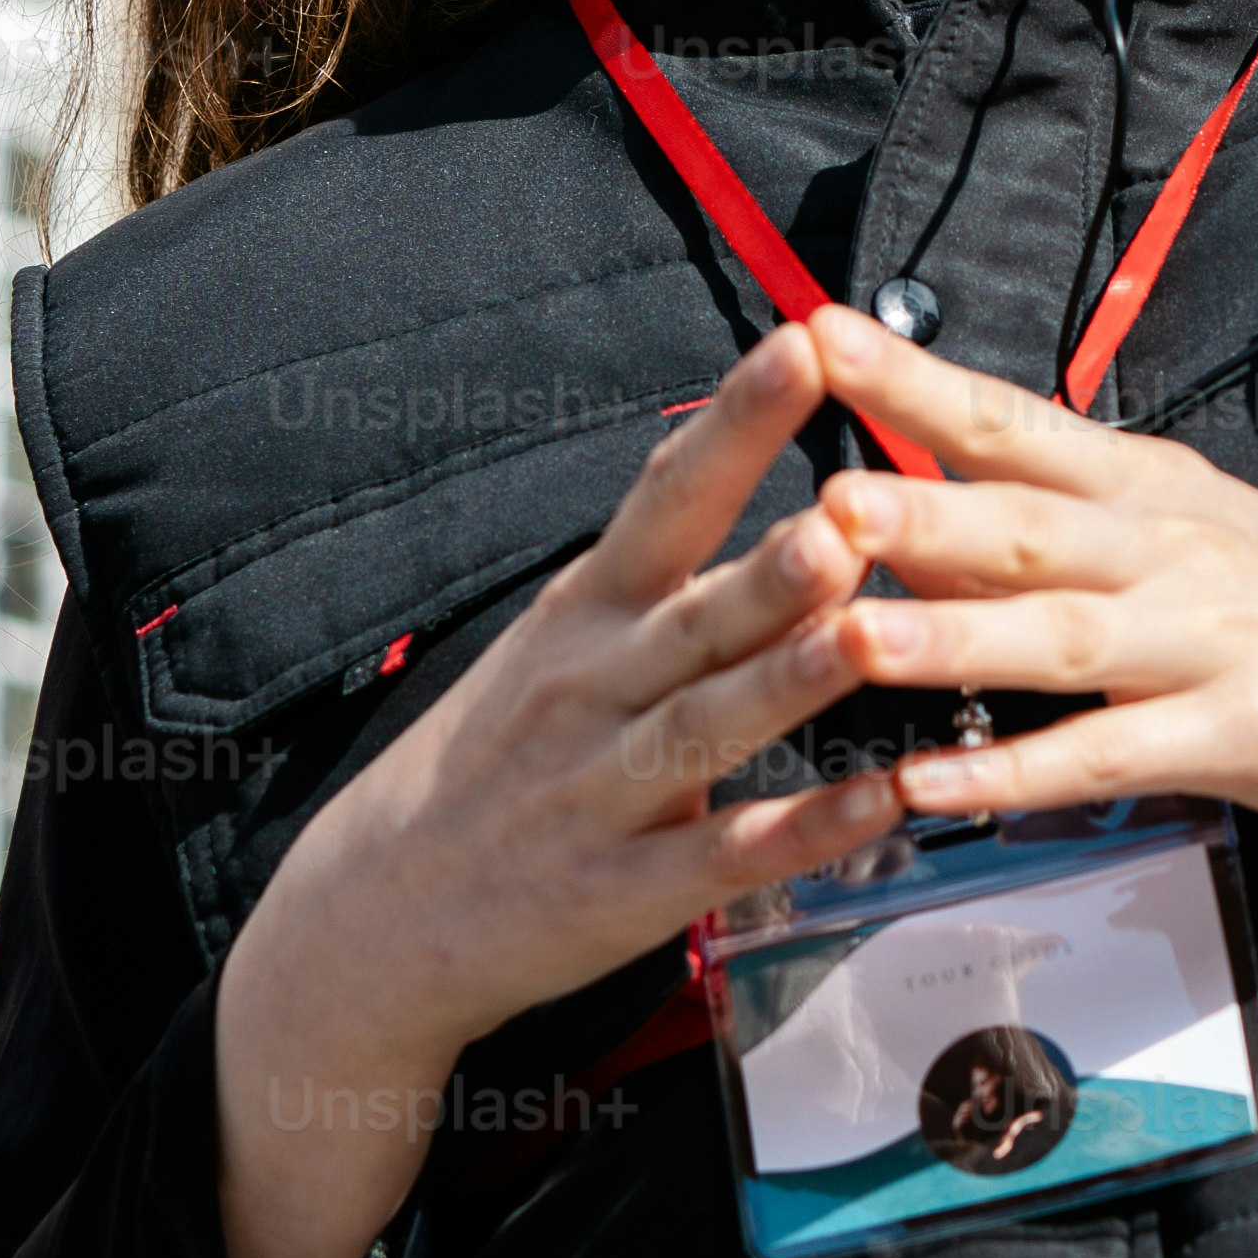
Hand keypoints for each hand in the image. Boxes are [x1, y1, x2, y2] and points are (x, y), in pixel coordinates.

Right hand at [209, 329, 909, 1257]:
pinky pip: (723, 855)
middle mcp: (592, 691)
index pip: (665, 500)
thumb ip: (655, 570)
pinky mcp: (623, 892)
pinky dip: (803, 831)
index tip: (804, 346)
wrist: (376, 912)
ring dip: (787, 684)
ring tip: (865, 636)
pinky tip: (881, 802)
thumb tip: (751, 457)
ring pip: (704, 730)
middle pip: (694, 616)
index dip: (735, 425)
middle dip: (772, 564)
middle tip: (850, 511)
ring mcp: (602, 794)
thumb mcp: (555, 641)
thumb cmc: (495, 758)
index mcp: (585, 613)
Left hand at [784, 308, 1257, 1038]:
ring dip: (948, 636)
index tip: (812, 329)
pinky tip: (937, 788)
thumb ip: (1067, 531)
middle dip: (914, 504)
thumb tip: (929, 510)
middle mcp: (1175, 548)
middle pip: (1026, 518)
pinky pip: (1112, 758)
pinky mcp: (1245, 737)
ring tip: (845, 635)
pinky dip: (1021, 773)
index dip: (913, 378)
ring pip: (1059, 634)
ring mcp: (1212, 641)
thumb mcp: (1197, 546)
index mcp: (1154, 489)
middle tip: (809, 489)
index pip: (1014, 419)